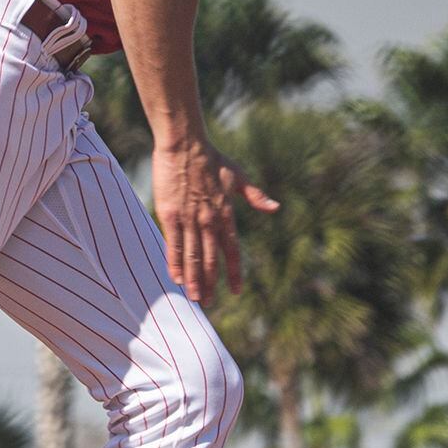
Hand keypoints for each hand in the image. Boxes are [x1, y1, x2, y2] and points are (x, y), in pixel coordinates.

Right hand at [151, 139, 279, 303]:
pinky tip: (177, 278)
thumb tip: (276, 207)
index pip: (233, 250)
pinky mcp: (170, 216)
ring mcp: (190, 219)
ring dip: (195, 280)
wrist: (185, 144)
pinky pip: (174, 245)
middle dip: (211, 283)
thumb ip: (256, 196)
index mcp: (227, 213)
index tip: (236, 290)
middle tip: (209, 303)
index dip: (234, 272)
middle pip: (212, 259)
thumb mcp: (238, 176)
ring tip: (196, 298)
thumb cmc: (211, 158)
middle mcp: (210, 221)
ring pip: (194, 257)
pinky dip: (176, 263)